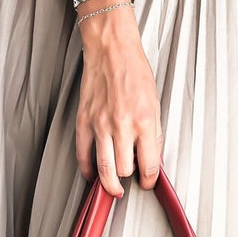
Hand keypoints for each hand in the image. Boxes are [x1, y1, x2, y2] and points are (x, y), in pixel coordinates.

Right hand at [75, 7, 163, 196]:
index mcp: (144, 121)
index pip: (148, 165)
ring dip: (109, 182)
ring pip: (104, 169)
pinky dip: (87, 170)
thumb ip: (154, 134)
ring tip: (113, 186)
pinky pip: (83, 155)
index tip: (147, 182)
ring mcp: (100, 124)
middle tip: (130, 176)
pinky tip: (92, 174)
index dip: (149, 180)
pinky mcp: (84, 121)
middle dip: (129, 177)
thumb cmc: (134, 71)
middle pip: (125, 170)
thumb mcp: (154, 103)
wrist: (111, 50)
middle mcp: (122, 125)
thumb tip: (152, 158)